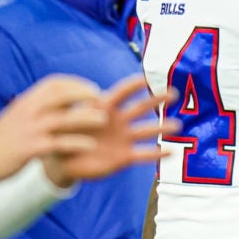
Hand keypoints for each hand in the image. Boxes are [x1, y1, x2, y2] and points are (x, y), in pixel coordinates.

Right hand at [0, 75, 104, 191]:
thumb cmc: (1, 139)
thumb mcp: (18, 116)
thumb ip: (37, 108)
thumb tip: (60, 101)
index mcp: (26, 101)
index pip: (54, 83)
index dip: (76, 83)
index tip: (92, 88)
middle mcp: (28, 110)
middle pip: (61, 95)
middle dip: (83, 93)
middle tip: (101, 99)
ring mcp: (29, 129)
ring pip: (63, 118)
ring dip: (85, 117)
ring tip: (103, 120)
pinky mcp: (29, 148)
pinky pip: (57, 143)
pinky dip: (75, 143)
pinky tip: (89, 146)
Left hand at [41, 76, 174, 187]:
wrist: (62, 160)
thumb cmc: (62, 134)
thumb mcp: (66, 121)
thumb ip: (76, 114)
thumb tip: (87, 108)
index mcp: (104, 107)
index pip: (122, 92)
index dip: (135, 84)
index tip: (149, 77)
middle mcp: (118, 120)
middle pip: (140, 107)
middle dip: (156, 100)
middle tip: (174, 93)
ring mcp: (122, 138)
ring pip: (146, 131)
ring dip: (161, 128)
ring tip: (177, 126)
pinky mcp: (123, 157)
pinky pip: (143, 154)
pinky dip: (156, 154)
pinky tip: (172, 152)